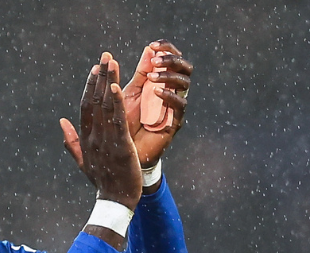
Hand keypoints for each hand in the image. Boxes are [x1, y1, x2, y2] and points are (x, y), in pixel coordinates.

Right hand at [59, 53, 141, 210]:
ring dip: (108, 82)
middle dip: (100, 76)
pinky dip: (116, 103)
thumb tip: (61, 121)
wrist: (115, 201)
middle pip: (95, 100)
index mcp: (86, 138)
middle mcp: (94, 136)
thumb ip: (71, 141)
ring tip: (112, 62)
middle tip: (106, 55)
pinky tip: (117, 87)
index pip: (86, 106)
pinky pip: (117, 121)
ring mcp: (106, 141)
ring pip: (106, 106)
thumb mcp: (83, 161)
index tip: (95, 68)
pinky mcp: (121, 147)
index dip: (90, 86)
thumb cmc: (102, 181)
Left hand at [122, 40, 191, 167]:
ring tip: (152, 77)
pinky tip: (156, 92)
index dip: (166, 49)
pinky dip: (169, 96)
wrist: (124, 149)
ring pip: (184, 84)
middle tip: (157, 61)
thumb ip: (141, 72)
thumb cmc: (126, 120)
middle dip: (172, 60)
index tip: (152, 46)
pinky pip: (180, 106)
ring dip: (169, 76)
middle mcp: (171, 91)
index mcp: (161, 80)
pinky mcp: (175, 122)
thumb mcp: (131, 92)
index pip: (172, 58)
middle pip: (185, 68)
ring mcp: (174, 106)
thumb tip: (149, 49)